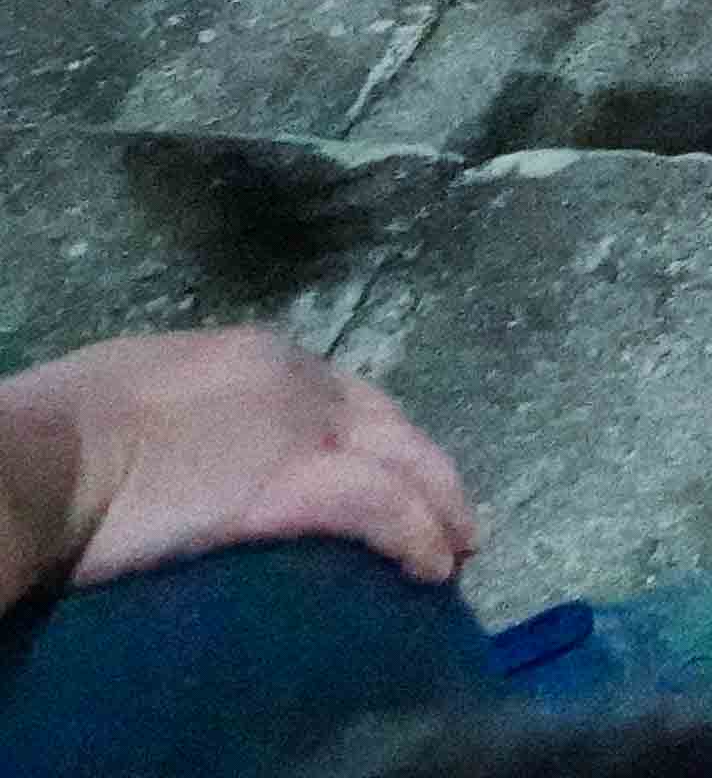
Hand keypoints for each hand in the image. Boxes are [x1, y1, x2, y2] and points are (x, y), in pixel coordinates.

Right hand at [7, 329, 476, 591]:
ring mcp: (303, 431)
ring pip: (402, 465)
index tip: (390, 466)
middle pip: (388, 425)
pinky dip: (416, 536)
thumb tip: (203, 435)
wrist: (48, 458)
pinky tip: (430, 567)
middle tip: (451, 512)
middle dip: (425, 468)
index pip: (342, 394)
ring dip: (439, 509)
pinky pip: (382, 511)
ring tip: (454, 551)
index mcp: (255, 354)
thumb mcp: (142, 387)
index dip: (373, 434)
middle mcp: (298, 381)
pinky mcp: (296, 487)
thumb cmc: (66, 430)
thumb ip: (196, 404)